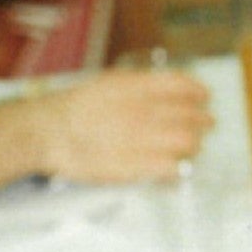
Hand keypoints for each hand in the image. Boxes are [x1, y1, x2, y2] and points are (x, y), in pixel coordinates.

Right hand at [35, 68, 213, 184]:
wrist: (46, 132)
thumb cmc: (76, 107)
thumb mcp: (109, 83)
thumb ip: (141, 85)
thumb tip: (172, 89)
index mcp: (136, 88)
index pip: (182, 86)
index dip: (199, 92)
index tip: (205, 97)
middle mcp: (142, 111)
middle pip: (191, 117)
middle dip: (203, 122)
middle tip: (205, 126)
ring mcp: (140, 139)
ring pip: (188, 143)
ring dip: (194, 145)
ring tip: (191, 148)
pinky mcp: (134, 166)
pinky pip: (171, 168)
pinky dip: (179, 168)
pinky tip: (175, 168)